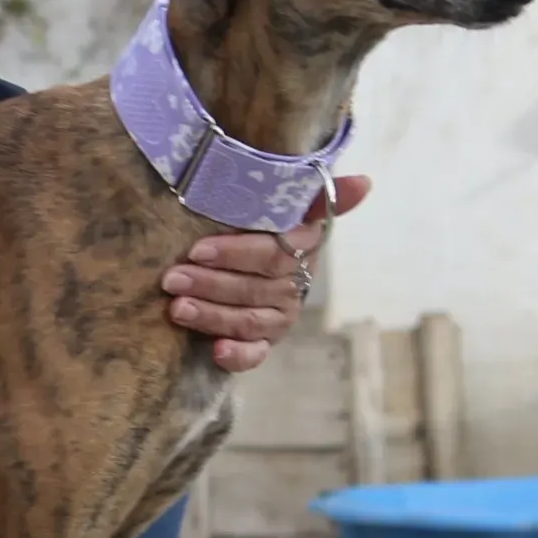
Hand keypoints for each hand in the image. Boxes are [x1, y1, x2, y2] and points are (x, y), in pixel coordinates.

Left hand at [160, 174, 372, 372]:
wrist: (261, 259)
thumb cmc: (266, 224)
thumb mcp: (289, 205)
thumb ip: (317, 196)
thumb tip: (365, 182)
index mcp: (301, 250)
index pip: (272, 255)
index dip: (235, 254)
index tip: (197, 250)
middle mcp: (293, 286)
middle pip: (253, 290)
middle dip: (210, 285)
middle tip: (172, 279)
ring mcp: (279, 317)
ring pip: (247, 320)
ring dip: (211, 315)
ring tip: (177, 308)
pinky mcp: (265, 341)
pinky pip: (255, 355)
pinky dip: (237, 355)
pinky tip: (216, 351)